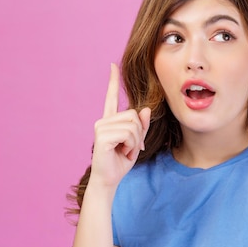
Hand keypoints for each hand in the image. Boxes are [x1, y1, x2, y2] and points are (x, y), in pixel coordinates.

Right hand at [89, 63, 150, 188]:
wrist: (108, 180)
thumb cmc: (120, 162)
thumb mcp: (136, 142)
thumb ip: (141, 126)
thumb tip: (146, 110)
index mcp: (110, 120)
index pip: (111, 97)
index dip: (113, 81)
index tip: (112, 65)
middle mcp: (103, 121)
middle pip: (133, 115)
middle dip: (139, 133)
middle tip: (130, 148)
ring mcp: (101, 127)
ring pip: (133, 124)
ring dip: (135, 141)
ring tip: (125, 151)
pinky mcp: (102, 135)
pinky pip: (128, 133)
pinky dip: (131, 145)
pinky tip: (121, 152)